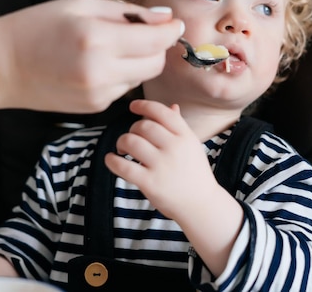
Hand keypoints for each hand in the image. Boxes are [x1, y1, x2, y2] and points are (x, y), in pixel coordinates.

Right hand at [0, 0, 183, 112]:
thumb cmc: (34, 27)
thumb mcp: (80, 5)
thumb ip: (127, 12)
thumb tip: (164, 17)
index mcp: (98, 39)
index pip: (156, 39)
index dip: (171, 30)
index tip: (175, 24)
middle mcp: (101, 71)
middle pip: (155, 63)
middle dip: (157, 47)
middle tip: (143, 32)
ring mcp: (98, 94)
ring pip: (141, 77)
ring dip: (138, 61)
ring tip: (111, 47)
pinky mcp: (94, 107)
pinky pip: (123, 89)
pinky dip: (121, 75)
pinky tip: (98, 64)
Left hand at [104, 99, 218, 220]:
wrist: (201, 205)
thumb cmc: (195, 173)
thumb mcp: (192, 147)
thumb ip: (180, 127)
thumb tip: (172, 106)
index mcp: (186, 136)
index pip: (162, 112)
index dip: (144, 105)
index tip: (133, 106)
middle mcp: (175, 148)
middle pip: (143, 125)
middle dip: (132, 129)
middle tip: (131, 139)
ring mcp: (162, 165)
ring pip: (131, 141)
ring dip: (121, 142)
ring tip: (122, 150)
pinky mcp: (150, 183)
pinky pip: (123, 166)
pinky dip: (112, 161)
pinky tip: (111, 159)